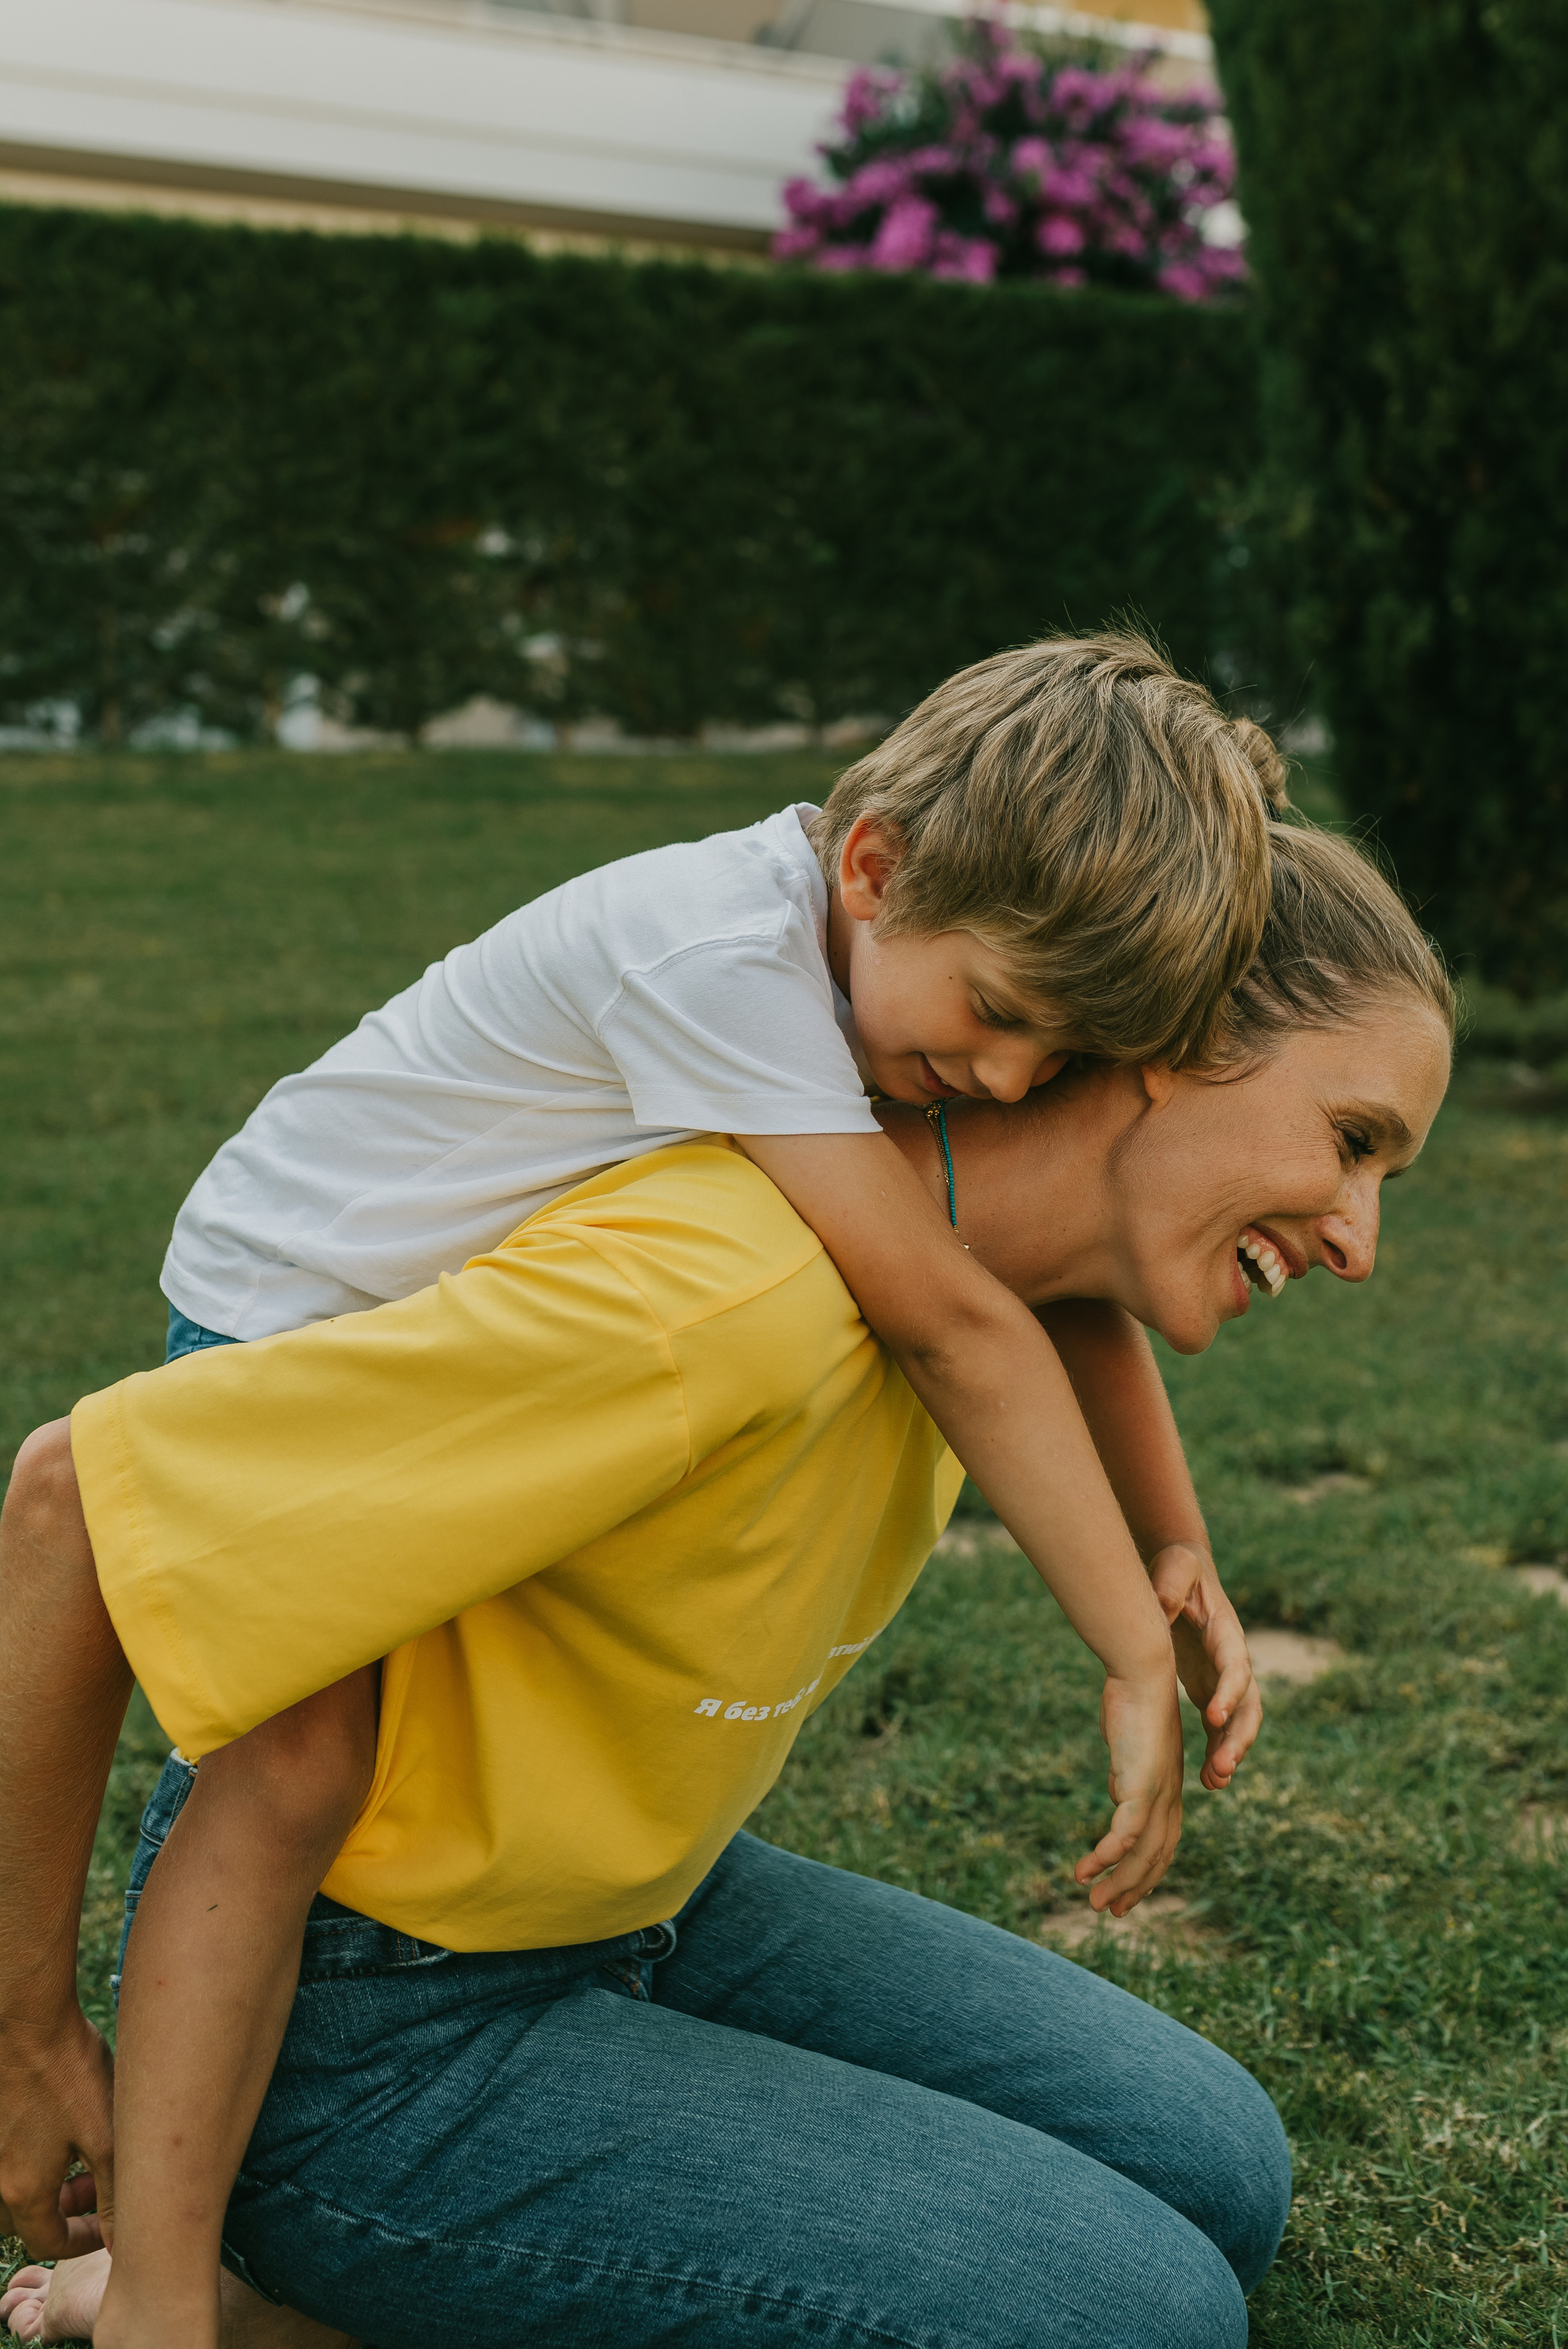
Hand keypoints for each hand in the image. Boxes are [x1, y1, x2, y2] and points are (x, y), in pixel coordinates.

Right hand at [0, 2004, 114, 2258]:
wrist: (22, 2015)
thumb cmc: (66, 2068)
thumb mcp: (104, 2132)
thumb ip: (113, 2192)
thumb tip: (120, 2240)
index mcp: (24, 2189)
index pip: (47, 2243)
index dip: (81, 2241)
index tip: (107, 2224)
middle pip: (23, 2219)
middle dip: (59, 2213)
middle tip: (93, 2181)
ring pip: (9, 2189)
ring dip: (40, 2184)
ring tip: (75, 2153)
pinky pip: (5, 2156)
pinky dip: (26, 2154)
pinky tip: (53, 2125)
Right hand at [1074, 1666, 1183, 1915]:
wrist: (1144, 1671)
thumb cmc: (1132, 1702)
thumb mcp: (1129, 1747)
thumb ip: (1126, 1776)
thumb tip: (1117, 1797)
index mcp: (1167, 1788)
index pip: (1162, 1842)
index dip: (1146, 1871)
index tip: (1126, 1891)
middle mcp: (1168, 1797)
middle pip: (1156, 1856)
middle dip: (1133, 1887)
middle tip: (1109, 1911)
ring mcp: (1157, 1793)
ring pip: (1142, 1853)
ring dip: (1119, 1881)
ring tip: (1093, 1902)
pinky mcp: (1140, 1785)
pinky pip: (1125, 1833)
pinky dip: (1107, 1857)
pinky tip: (1086, 1871)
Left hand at [1148, 1542, 1261, 1790]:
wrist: (1183, 1573)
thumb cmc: (1179, 1567)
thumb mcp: (1175, 1566)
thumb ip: (1172, 1583)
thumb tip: (1163, 1604)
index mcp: (1227, 1633)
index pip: (1236, 1666)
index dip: (1230, 1692)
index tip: (1213, 1718)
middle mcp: (1233, 1661)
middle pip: (1248, 1705)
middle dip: (1238, 1737)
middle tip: (1223, 1768)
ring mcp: (1224, 1679)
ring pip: (1239, 1723)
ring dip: (1230, 1753)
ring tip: (1215, 1783)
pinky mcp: (1210, 1691)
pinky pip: (1220, 1728)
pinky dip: (1217, 1751)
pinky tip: (1208, 1780)